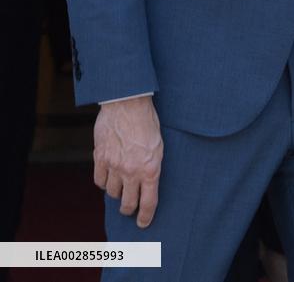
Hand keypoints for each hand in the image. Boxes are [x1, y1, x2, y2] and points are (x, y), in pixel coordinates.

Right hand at [93, 96, 162, 227]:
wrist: (128, 103)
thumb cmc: (148, 121)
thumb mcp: (159, 144)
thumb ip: (152, 164)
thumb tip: (148, 179)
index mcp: (150, 169)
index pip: (148, 202)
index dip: (146, 216)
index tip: (143, 223)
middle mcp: (131, 171)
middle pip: (127, 203)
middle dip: (129, 209)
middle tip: (130, 208)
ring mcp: (113, 166)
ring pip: (112, 193)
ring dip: (116, 193)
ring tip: (121, 188)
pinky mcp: (100, 158)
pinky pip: (99, 180)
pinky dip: (103, 182)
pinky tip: (108, 178)